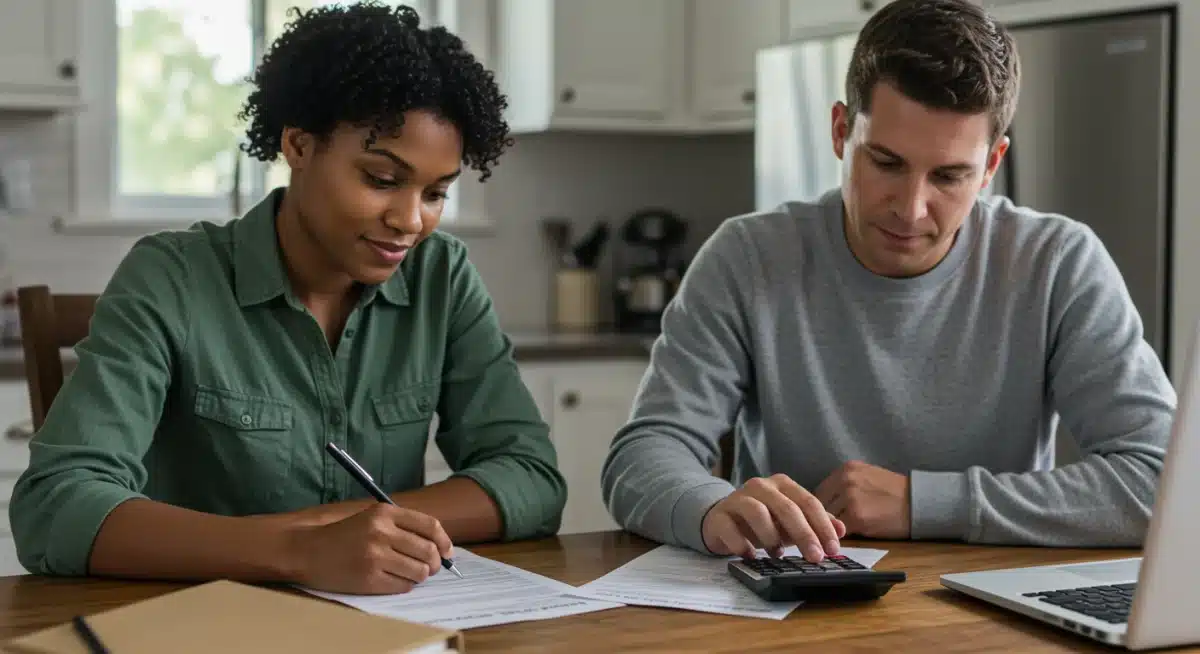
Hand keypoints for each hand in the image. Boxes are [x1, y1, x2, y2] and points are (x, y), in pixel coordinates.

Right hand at [287, 503, 452, 594]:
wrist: (307, 550)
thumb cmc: (343, 535)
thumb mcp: (372, 517)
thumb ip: (403, 526)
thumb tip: (439, 546)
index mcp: (384, 513)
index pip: (430, 526)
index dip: (444, 541)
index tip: (448, 552)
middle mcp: (382, 532)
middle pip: (428, 551)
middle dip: (435, 563)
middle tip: (431, 567)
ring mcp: (375, 556)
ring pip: (420, 571)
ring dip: (420, 575)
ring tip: (410, 573)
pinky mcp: (369, 579)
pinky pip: (403, 586)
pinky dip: (405, 585)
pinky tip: (394, 580)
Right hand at [701, 473, 846, 561]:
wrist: (720, 520)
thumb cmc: (761, 521)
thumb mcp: (791, 521)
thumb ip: (815, 523)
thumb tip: (841, 529)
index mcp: (782, 485)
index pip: (808, 502)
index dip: (823, 526)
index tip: (832, 549)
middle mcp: (760, 486)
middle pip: (787, 507)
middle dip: (804, 534)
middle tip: (815, 557)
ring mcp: (737, 499)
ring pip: (757, 512)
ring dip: (771, 536)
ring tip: (778, 555)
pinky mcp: (719, 515)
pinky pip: (730, 528)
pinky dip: (742, 544)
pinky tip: (750, 555)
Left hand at [813, 460, 910, 538]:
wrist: (918, 502)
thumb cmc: (895, 492)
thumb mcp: (867, 475)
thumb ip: (845, 483)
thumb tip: (825, 499)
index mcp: (847, 469)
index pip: (820, 490)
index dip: (822, 505)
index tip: (827, 514)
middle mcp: (845, 480)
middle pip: (821, 504)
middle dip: (826, 516)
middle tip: (832, 525)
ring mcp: (850, 499)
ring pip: (830, 518)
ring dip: (834, 526)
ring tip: (845, 529)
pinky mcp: (857, 518)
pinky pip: (841, 530)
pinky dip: (845, 534)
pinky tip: (856, 533)